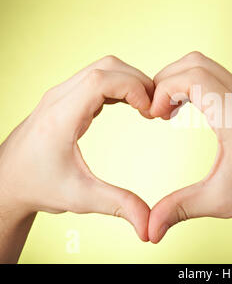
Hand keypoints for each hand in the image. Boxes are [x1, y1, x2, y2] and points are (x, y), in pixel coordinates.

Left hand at [0, 56, 153, 245]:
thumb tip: (148, 225)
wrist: (8, 182)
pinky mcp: (66, 99)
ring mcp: (61, 96)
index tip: (150, 110)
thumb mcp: (81, 198)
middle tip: (154, 109)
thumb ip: (118, 206)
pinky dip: (119, 87)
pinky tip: (130, 106)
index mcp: (61, 117)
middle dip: (137, 82)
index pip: (101, 80)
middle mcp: (59, 98)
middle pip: (106, 68)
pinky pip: (97, 80)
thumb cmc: (38, 187)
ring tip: (146, 108)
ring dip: (129, 82)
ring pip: (102, 69)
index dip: (133, 88)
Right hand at [147, 52, 231, 262]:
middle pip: (196, 63)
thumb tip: (150, 230)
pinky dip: (193, 84)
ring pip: (206, 65)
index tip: (153, 115)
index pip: (194, 78)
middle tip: (155, 109)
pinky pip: (216, 77)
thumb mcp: (220, 201)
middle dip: (166, 80)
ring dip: (180, 79)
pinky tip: (186, 108)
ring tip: (168, 109)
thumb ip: (181, 209)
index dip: (165, 89)